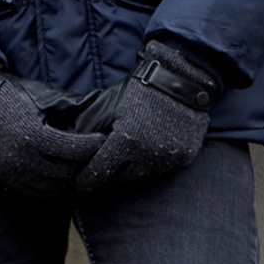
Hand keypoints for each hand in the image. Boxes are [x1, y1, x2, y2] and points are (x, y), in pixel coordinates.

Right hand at [0, 63, 104, 197]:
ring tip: (81, 169)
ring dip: (69, 180)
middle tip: (97, 157)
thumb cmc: (7, 94)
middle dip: (85, 165)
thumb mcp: (38, 95)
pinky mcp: (5, 178)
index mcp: (34, 135)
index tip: (103, 140)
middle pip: (67, 173)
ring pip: (53, 187)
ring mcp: (13, 171)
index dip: (93, 146)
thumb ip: (66, 107)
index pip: (75, 150)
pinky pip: (35, 191)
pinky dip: (51, 187)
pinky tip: (60, 178)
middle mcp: (24, 158)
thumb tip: (93, 111)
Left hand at [74, 40, 217, 193]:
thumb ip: (96, 128)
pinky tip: (144, 155)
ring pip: (143, 174)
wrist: (181, 79)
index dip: (88, 179)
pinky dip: (151, 163)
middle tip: (100, 172)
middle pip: (122, 176)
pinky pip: (162, 167)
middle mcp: (147, 155)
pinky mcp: (184, 157)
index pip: (101, 171)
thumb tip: (79, 144)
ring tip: (122, 164)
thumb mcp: (111, 106)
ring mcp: (168, 158)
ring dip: (131, 170)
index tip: (80, 184)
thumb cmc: (141, 88)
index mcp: (125, 141)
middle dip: (110, 174)